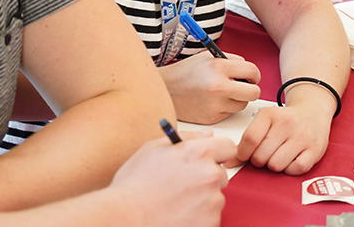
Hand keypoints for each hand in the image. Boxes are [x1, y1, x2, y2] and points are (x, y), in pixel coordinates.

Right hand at [111, 131, 236, 226]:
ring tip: (175, 201)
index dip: (217, 152)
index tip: (209, 159)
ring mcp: (212, 202)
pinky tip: (178, 214)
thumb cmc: (134, 185)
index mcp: (198, 153)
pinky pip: (210, 216)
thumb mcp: (154, 149)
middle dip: (206, 178)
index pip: (227, 146)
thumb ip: (185, 138)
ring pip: (215, 197)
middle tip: (182, 184)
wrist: (126, 219)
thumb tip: (206, 135)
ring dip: (202, 198)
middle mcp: (209, 176)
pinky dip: (199, 216)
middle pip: (220, 174)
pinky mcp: (211, 223)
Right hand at [158, 51, 260, 124]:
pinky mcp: (212, 118)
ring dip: (237, 99)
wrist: (165, 89)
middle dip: (252, 89)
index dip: (254, 74)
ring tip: (222, 93)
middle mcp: (219, 87)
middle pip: (254, 93)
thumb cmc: (186, 72)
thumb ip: (231, 61)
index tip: (251, 77)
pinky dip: (225, 108)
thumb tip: (249, 71)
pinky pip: (229, 113)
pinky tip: (212, 101)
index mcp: (219, 67)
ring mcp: (215, 105)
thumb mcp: (207, 57)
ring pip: (242, 105)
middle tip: (244, 87)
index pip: (253, 71)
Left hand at [226, 97, 332, 174]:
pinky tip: (290, 160)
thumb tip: (230, 162)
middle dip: (259, 160)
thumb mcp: (264, 121)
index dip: (242, 153)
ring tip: (278, 155)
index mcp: (269, 114)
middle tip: (265, 154)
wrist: (312, 113)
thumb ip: (247, 140)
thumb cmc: (284, 120)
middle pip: (261, 156)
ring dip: (274, 165)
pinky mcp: (315, 150)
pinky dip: (290, 169)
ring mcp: (302, 137)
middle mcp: (287, 123)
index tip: (243, 156)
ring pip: (276, 165)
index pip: (250, 139)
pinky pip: (295, 170)